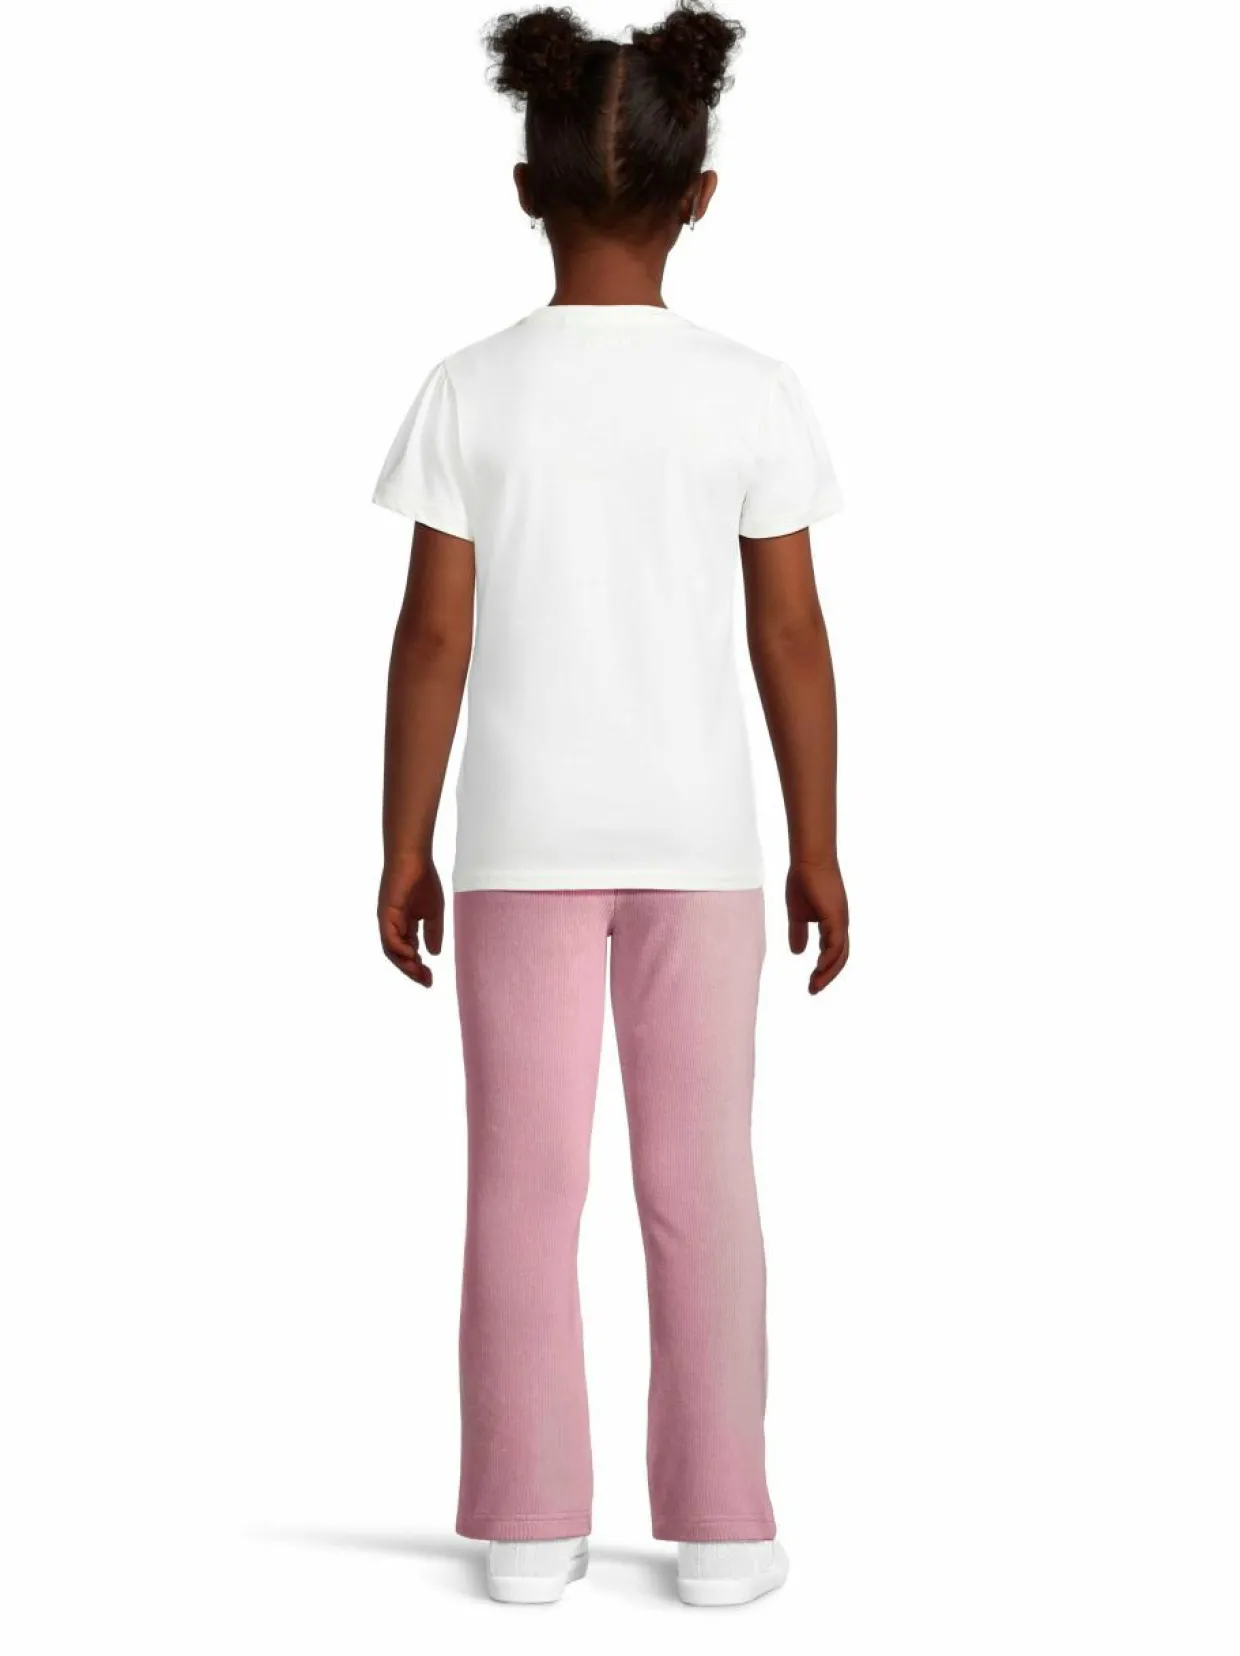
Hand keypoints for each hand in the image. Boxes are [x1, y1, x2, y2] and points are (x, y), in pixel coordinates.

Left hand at [377, 855, 443, 986]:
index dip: (418, 967)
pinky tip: (413, 955)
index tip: (431, 979)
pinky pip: (389, 939)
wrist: (413, 858)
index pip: (409, 952)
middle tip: (427, 981)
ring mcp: (388, 921)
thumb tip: (434, 953)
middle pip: (399, 956)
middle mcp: (393, 926)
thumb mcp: (433, 912)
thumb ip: (432, 932)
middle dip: (412, 971)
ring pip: (392, 951)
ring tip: (420, 973)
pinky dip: (400, 950)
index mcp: (404, 925)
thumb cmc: (423, 880)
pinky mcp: (385, 915)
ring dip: (405, 965)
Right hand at [786, 861, 849, 993]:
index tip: (811, 983)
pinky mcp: (836, 916)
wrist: (808, 859)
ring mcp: (840, 920)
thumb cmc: (804, 880)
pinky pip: (836, 944)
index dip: (824, 969)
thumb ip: (798, 933)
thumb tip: (798, 953)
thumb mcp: (797, 913)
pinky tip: (818, 968)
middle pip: (840, 957)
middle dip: (827, 976)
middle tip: (812, 990)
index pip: (833, 952)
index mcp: (832, 923)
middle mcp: (840, 924)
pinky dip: (829, 959)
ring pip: (840, 954)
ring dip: (828, 972)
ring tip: (814, 986)